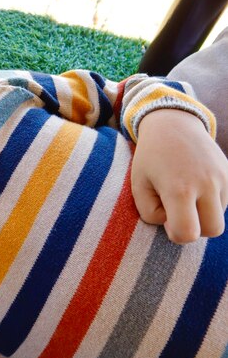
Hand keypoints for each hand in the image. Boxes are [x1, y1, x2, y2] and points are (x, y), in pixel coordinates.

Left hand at [132, 109, 227, 243]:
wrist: (173, 124)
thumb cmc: (150, 158)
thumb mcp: (138, 185)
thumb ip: (149, 213)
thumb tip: (172, 225)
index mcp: (179, 189)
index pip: (187, 233)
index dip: (175, 233)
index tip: (166, 217)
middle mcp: (206, 184)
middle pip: (212, 230)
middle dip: (195, 227)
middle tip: (177, 210)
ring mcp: (222, 177)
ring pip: (220, 216)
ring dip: (203, 213)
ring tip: (185, 192)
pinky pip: (225, 202)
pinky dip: (211, 202)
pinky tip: (196, 185)